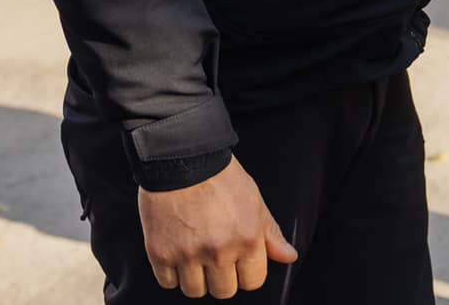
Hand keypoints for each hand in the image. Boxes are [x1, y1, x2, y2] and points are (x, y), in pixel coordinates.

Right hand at [138, 158, 297, 297]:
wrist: (180, 157)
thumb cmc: (218, 175)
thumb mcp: (254, 200)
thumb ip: (271, 233)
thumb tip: (288, 256)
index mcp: (246, 238)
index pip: (253, 282)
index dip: (246, 272)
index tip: (238, 262)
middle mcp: (219, 251)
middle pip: (224, 291)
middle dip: (221, 277)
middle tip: (214, 255)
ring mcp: (188, 254)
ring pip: (195, 291)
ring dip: (195, 277)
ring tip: (194, 253)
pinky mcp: (160, 253)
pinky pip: (168, 283)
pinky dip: (171, 273)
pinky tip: (176, 252)